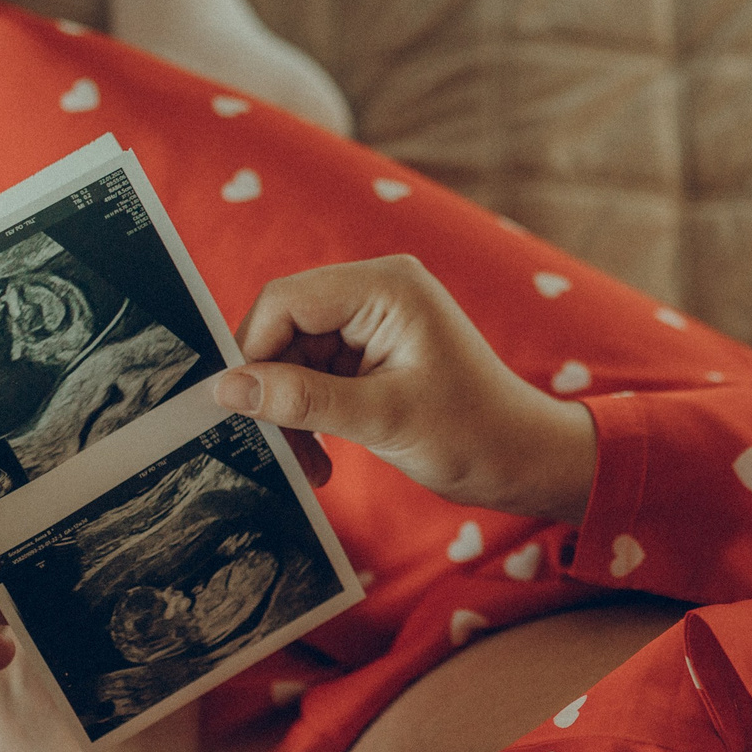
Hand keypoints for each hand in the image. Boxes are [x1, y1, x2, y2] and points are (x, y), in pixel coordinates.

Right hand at [213, 255, 596, 522]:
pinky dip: (311, 416)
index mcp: (385, 287)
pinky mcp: (371, 353)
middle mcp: (375, 292)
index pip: (286, 301)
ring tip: (310, 464)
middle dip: (275, 389)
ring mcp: (373, 322)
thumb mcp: (382, 419)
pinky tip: (322, 455)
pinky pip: (315, 376)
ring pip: (294, 358)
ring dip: (292, 412)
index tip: (241, 408)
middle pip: (285, 328)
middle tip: (278, 448)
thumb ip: (302, 399)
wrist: (524, 460)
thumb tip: (228, 388)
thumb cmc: (474, 434)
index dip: (254, 351)